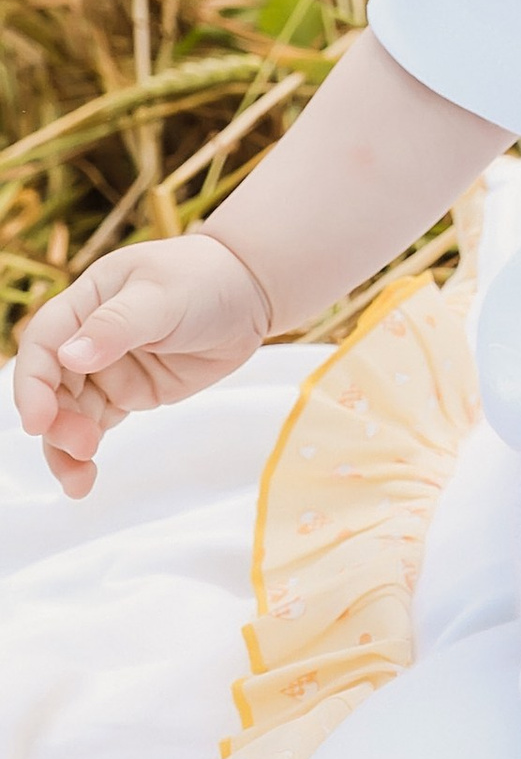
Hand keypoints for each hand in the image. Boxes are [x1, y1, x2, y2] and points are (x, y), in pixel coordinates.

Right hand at [12, 236, 271, 498]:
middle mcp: (87, 338)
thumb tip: (71, 357)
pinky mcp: (130, 393)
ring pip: (69, 413)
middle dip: (57, 422)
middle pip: (52, 387)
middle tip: (83, 444)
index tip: (37, 420)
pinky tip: (83, 479)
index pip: (43, 345)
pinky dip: (85, 453)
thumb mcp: (161, 297)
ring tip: (79, 479)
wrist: (250, 291)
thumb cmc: (203, 279)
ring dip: (65, 447)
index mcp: (84, 303)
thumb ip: (117, 326)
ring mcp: (107, 368)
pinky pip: (96, 425)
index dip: (32, 383)